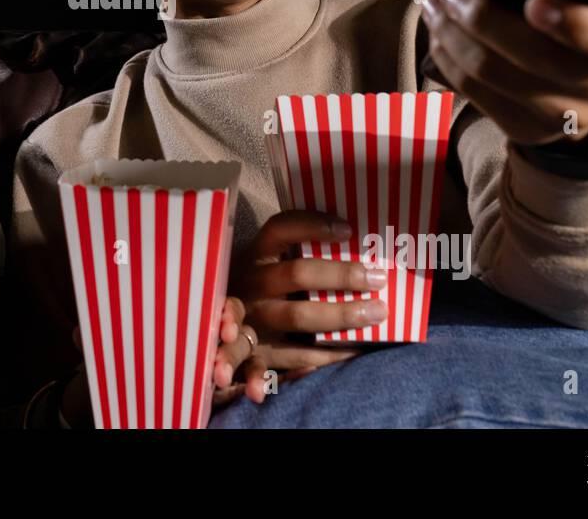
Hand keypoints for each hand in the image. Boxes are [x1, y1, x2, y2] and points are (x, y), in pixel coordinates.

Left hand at [60, 302, 257, 421]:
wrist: (128, 386)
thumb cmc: (127, 350)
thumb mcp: (110, 339)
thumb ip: (99, 332)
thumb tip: (82, 331)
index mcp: (185, 307)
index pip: (211, 297)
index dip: (219, 307)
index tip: (218, 322)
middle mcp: (209, 324)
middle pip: (232, 322)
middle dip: (227, 341)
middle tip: (216, 363)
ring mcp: (224, 350)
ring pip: (246, 346)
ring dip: (240, 363)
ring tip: (222, 380)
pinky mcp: (233, 376)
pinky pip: (255, 372)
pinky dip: (258, 380)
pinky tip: (255, 394)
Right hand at [222, 210, 378, 398]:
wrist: (209, 328)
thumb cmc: (255, 290)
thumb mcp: (264, 265)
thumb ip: (296, 254)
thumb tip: (352, 238)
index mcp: (254, 255)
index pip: (281, 229)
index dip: (312, 225)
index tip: (347, 229)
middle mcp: (251, 284)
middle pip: (297, 274)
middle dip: (341, 275)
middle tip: (378, 278)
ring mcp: (249, 319)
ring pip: (296, 316)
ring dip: (339, 316)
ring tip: (376, 315)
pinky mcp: (253, 352)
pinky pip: (290, 357)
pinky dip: (317, 360)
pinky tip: (349, 356)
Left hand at [421, 0, 587, 146]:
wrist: (585, 78)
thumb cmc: (580, 14)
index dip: (573, 24)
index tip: (533, 1)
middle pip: (538, 59)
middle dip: (484, 21)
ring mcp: (571, 116)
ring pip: (498, 76)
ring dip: (455, 39)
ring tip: (437, 11)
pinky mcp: (530, 130)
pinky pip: (478, 96)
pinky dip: (449, 62)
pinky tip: (439, 38)